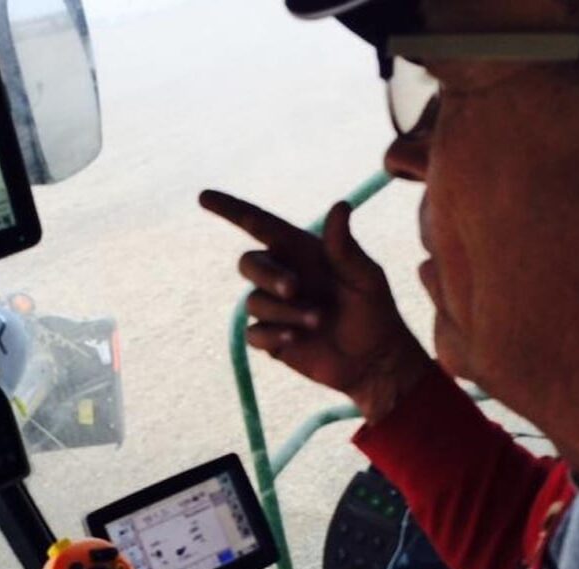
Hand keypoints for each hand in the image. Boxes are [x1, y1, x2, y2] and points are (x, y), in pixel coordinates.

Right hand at [200, 189, 432, 422]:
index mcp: (301, 251)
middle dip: (268, 275)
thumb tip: (340, 205)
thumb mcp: (365, 277)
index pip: (258, 224)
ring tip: (318, 321)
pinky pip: (254, 332)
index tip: (203, 197)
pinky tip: (296, 339)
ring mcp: (273, 307)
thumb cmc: (374, 311)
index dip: (230, 209)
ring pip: (254, 301)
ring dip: (285, 311)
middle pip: (249, 263)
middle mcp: (281, 275)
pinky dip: (273, 333)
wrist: (374, 360)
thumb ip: (344, 246)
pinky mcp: (270, 337)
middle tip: (294, 289)